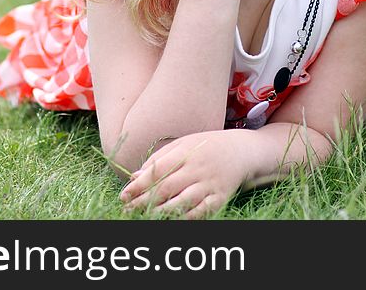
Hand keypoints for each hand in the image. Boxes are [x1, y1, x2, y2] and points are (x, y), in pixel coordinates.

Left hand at [119, 130, 248, 218]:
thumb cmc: (206, 147)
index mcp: (186, 153)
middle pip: (166, 188)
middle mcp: (197, 169)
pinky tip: (173, 221)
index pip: (157, 170)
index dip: (139, 185)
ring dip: (161, 212)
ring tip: (145, 217)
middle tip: (128, 210)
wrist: (242, 150)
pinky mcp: (220, 197)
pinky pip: (201, 212)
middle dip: (144, 201)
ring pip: (182, 202)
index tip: (124, 195)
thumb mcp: (183, 144)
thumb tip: (135, 176)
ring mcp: (210, 184)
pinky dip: (186, 218)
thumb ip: (159, 159)